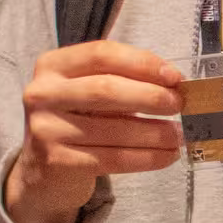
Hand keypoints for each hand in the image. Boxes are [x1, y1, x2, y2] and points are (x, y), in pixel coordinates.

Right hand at [5, 40, 185, 222]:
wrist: (44, 168)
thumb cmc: (79, 120)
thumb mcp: (91, 91)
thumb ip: (125, 80)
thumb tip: (175, 83)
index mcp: (52, 66)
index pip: (101, 54)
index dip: (142, 63)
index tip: (175, 76)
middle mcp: (42, 94)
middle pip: (105, 89)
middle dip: (151, 96)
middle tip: (179, 104)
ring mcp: (46, 129)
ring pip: (113, 129)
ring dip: (156, 132)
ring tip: (180, 134)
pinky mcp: (57, 161)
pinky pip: (113, 158)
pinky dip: (148, 157)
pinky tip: (168, 155)